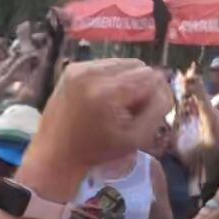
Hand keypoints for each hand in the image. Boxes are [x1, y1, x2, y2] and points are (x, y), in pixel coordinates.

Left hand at [21, 59, 170, 190]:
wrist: (54, 155)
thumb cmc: (97, 151)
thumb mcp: (138, 137)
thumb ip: (159, 108)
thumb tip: (164, 85)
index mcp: (108, 92)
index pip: (152, 77)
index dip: (152, 96)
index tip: (139, 114)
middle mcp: (91, 74)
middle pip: (138, 65)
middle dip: (140, 85)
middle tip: (127, 110)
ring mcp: (79, 69)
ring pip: (123, 63)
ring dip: (126, 80)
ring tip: (113, 104)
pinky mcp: (71, 69)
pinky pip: (105, 64)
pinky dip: (110, 78)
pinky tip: (101, 98)